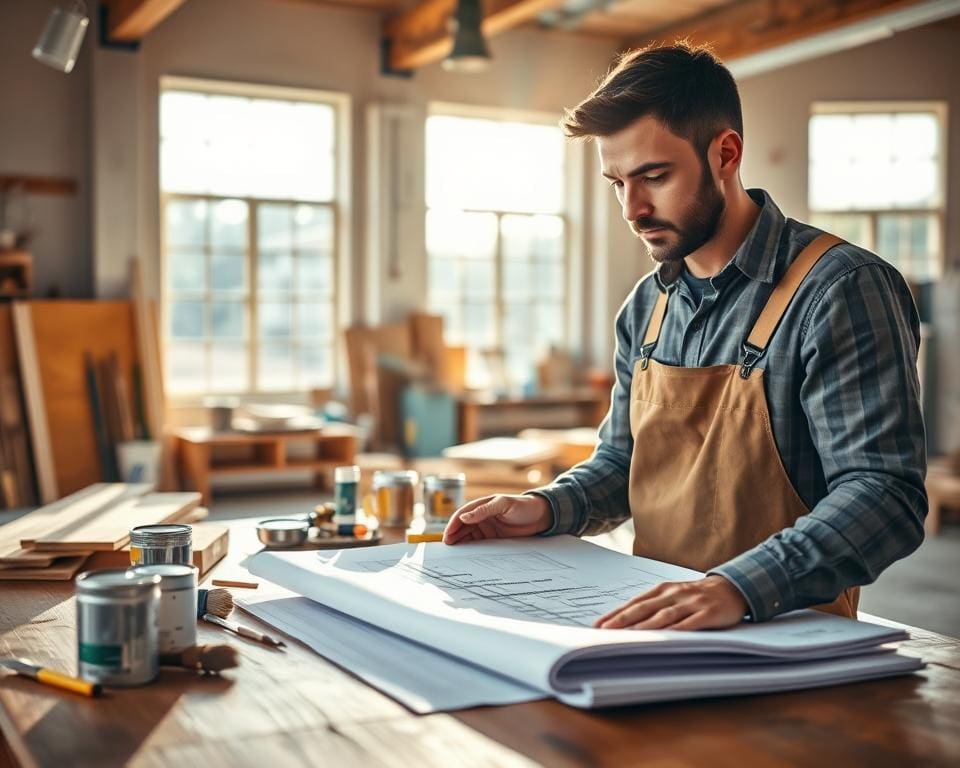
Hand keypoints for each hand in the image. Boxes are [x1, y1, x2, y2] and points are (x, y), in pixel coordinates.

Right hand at [442, 494, 552, 544]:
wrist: (540, 516)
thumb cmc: (523, 505)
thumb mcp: (504, 504)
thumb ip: (484, 510)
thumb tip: (464, 516)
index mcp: (482, 505)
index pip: (462, 514)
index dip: (453, 524)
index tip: (447, 535)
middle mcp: (481, 516)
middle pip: (462, 526)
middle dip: (453, 535)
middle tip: (447, 547)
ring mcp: (487, 527)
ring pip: (468, 535)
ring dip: (460, 542)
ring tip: (454, 553)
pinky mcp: (493, 537)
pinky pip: (479, 543)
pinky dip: (471, 548)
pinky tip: (467, 554)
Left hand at [594, 575, 747, 630]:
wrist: (731, 588)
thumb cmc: (695, 595)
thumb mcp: (673, 596)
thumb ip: (653, 606)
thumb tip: (627, 622)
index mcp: (662, 590)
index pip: (634, 603)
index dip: (616, 614)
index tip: (598, 625)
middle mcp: (674, 594)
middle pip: (645, 608)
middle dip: (623, 620)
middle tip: (606, 631)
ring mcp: (691, 602)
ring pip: (665, 615)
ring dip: (646, 626)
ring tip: (630, 635)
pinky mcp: (708, 613)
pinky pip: (692, 623)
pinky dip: (678, 630)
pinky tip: (667, 637)